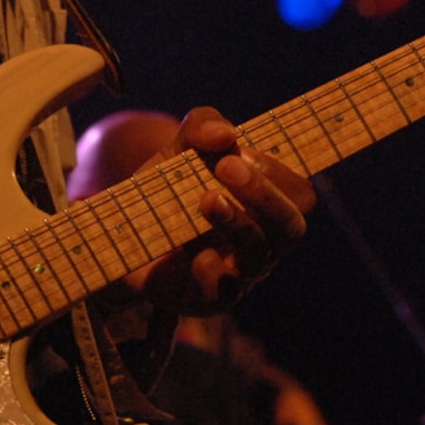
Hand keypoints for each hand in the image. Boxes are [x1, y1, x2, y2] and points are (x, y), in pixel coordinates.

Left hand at [125, 107, 314, 313]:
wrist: (125, 237)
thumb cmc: (170, 190)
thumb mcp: (181, 148)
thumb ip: (202, 127)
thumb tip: (226, 134)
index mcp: (268, 203)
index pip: (299, 193)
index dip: (279, 172)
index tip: (241, 151)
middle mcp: (264, 239)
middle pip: (291, 227)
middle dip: (264, 195)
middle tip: (226, 167)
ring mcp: (241, 272)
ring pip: (260, 254)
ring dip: (238, 223)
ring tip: (207, 200)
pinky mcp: (213, 297)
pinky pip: (226, 290)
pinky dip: (212, 268)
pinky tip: (193, 252)